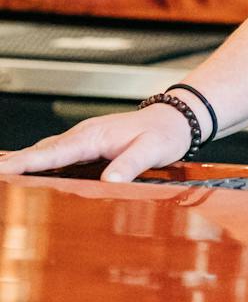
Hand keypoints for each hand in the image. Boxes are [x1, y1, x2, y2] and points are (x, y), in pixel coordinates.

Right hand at [0, 103, 194, 184]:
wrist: (176, 119)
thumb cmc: (164, 134)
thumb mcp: (151, 151)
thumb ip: (129, 165)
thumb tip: (109, 182)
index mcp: (94, 136)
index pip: (52, 152)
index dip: (25, 162)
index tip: (2, 168)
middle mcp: (84, 135)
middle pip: (42, 151)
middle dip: (14, 162)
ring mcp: (85, 138)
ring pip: (47, 151)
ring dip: (23, 161)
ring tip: (2, 173)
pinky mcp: (88, 145)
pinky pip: (57, 153)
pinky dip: (38, 160)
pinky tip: (28, 169)